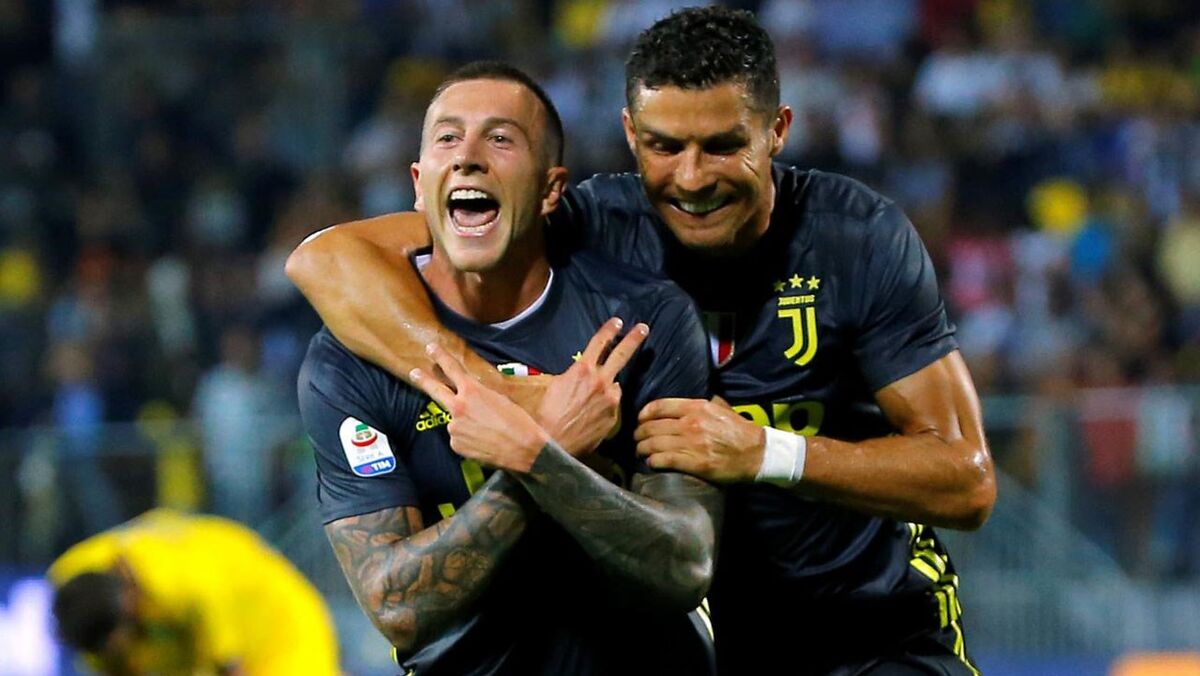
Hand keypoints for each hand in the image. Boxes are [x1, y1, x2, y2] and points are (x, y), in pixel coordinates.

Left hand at [411, 345, 548, 473]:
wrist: (525, 449)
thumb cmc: (519, 421)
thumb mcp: (501, 398)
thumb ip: (481, 394)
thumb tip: (471, 395)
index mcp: (472, 391)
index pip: (452, 369)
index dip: (440, 357)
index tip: (431, 348)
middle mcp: (458, 408)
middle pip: (436, 390)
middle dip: (423, 380)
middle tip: (414, 373)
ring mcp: (454, 428)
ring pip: (455, 421)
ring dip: (465, 422)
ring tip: (487, 431)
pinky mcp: (456, 445)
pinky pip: (458, 438)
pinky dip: (467, 438)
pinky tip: (483, 441)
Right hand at [537, 318, 648, 456]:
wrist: (553, 441)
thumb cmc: (547, 412)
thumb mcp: (555, 385)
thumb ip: (575, 375)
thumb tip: (583, 374)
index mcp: (583, 370)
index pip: (599, 343)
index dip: (609, 330)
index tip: (618, 321)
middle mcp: (601, 381)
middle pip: (621, 355)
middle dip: (634, 339)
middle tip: (644, 328)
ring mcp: (610, 399)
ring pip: (614, 388)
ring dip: (606, 391)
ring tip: (586, 406)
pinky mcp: (614, 417)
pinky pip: (612, 407)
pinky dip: (604, 409)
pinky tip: (589, 419)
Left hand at [634, 396, 764, 482]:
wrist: (757, 453)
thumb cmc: (739, 430)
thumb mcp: (720, 407)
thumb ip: (700, 404)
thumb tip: (683, 403)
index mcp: (696, 407)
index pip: (658, 407)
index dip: (643, 414)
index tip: (639, 420)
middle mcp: (691, 423)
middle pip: (651, 427)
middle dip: (639, 434)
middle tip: (637, 439)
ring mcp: (692, 444)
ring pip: (654, 444)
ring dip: (642, 449)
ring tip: (641, 452)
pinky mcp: (695, 463)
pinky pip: (664, 460)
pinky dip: (653, 461)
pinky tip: (651, 463)